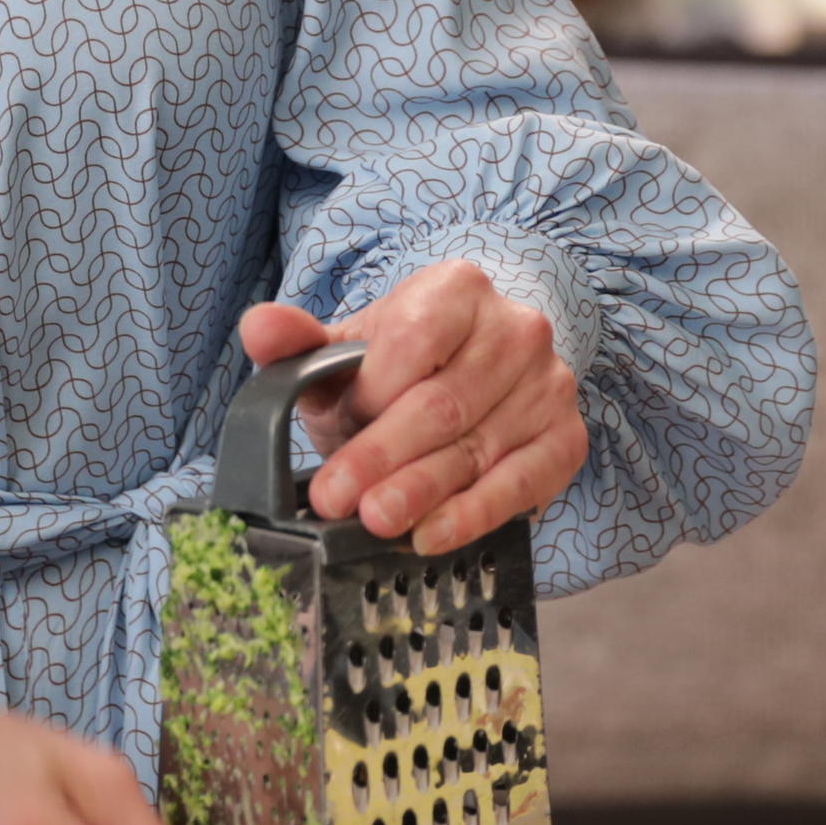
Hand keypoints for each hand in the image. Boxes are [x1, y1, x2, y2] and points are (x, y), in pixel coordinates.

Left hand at [239, 265, 584, 555]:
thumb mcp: (349, 350)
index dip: (369, 393)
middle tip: (338, 499)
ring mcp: (549, 386)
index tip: (331, 430)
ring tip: (376, 523)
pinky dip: (473, 514)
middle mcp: (517, 329)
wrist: (473, 376)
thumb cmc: (401, 368)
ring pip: (478, 448)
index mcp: (459, 289)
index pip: (413, 341)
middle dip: (383, 456)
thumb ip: (301, 341)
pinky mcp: (566, 439)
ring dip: (423, 492)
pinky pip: (521, 483)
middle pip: (443, 403)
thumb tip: (258, 326)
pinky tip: (431, 535)